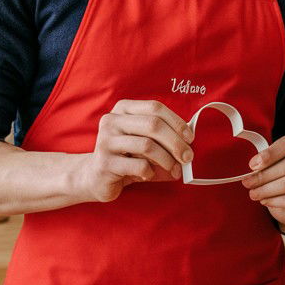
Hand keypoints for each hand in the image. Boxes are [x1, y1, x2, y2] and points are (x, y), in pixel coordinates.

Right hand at [75, 99, 194, 202]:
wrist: (95, 176)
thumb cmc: (126, 156)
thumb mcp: (144, 141)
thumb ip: (163, 137)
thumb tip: (189, 143)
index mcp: (123, 108)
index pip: (155, 108)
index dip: (176, 122)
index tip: (190, 138)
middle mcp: (112, 120)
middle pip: (153, 125)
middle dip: (176, 142)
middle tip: (188, 157)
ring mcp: (106, 141)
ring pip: (147, 145)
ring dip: (167, 160)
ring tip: (173, 169)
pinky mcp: (104, 162)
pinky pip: (138, 165)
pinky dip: (151, 172)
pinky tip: (148, 174)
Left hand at [241, 132, 284, 230]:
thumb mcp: (278, 162)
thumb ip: (268, 161)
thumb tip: (253, 166)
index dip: (270, 154)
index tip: (252, 164)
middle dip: (265, 174)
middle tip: (248, 182)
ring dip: (267, 189)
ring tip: (254, 193)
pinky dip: (275, 201)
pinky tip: (265, 200)